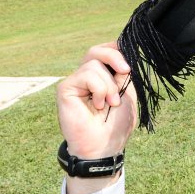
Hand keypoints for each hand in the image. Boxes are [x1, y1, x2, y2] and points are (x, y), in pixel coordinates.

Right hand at [56, 43, 136, 193]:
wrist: (104, 145)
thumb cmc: (116, 124)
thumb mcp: (127, 94)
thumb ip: (123, 73)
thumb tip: (122, 50)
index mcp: (103, 76)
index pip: (106, 50)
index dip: (116, 48)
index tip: (129, 61)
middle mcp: (87, 77)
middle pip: (96, 50)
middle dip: (114, 57)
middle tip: (126, 71)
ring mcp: (75, 82)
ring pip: (94, 64)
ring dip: (109, 85)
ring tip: (111, 104)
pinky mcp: (65, 88)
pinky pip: (86, 75)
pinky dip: (99, 90)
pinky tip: (97, 106)